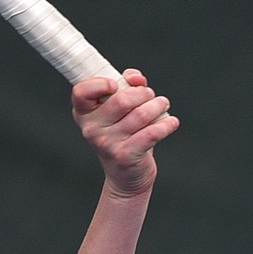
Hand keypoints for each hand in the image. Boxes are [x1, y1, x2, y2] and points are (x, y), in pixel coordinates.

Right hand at [72, 69, 178, 196]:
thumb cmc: (123, 136)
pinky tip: (171, 122)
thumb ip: (126, 86)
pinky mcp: (126, 156)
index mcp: (84, 113)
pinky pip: (151, 133)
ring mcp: (107, 143)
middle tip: (150, 95)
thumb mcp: (118, 110)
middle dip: (143, 93)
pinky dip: (166, 124)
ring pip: (140, 114)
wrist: (125, 176)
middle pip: (121, 100)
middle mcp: (92, 128)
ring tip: (162, 104)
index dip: (99, 84)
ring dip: (157, 105)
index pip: (81, 92)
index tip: (116, 84)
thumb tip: (136, 78)